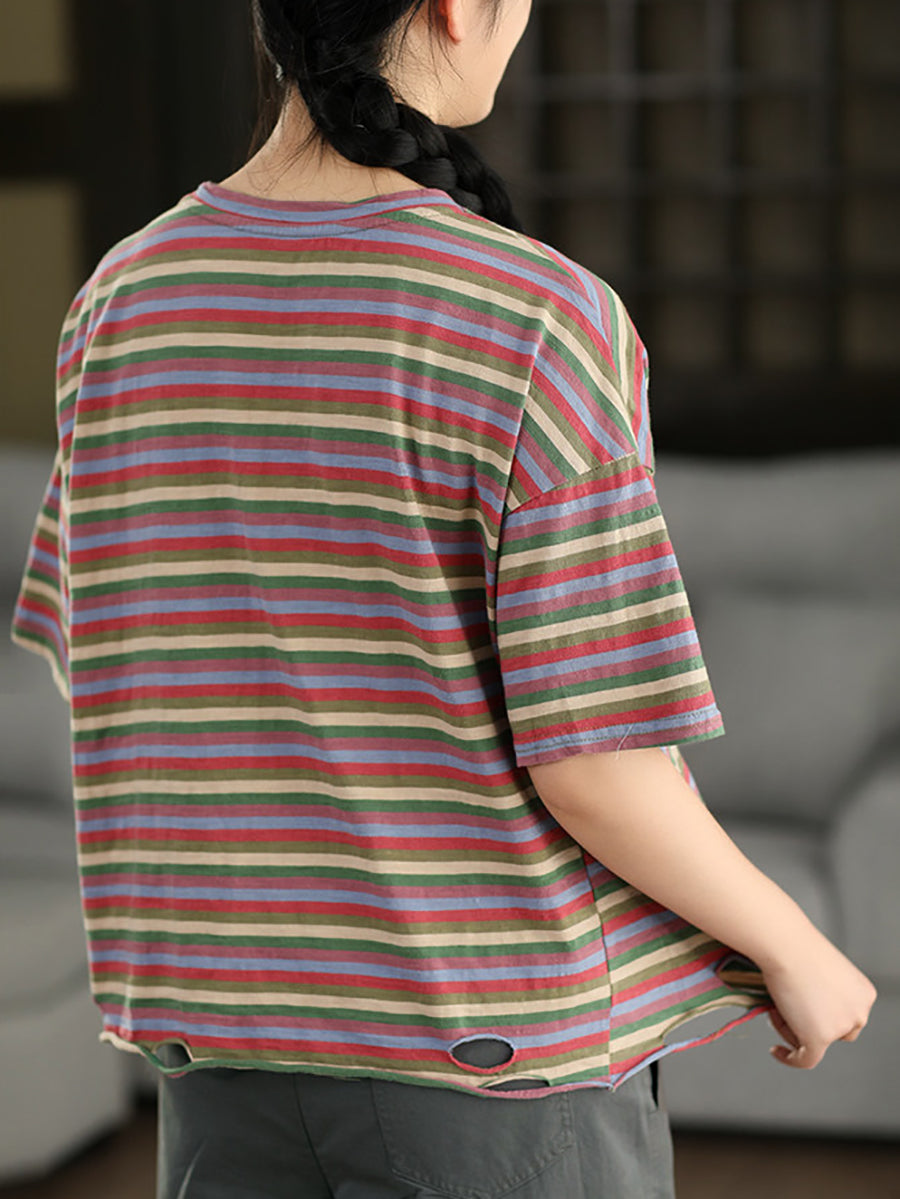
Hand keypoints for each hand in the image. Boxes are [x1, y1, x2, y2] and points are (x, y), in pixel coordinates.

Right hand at [761, 932, 876, 1069]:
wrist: (786, 944)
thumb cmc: (796, 945)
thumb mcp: (821, 969)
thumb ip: (825, 992)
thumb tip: (806, 1008)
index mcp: (865, 994)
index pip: (849, 1016)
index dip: (823, 1014)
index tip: (802, 1009)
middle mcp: (860, 1012)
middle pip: (837, 1032)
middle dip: (811, 1024)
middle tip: (787, 1008)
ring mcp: (841, 1026)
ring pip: (817, 1043)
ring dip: (793, 1030)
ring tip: (776, 1007)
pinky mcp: (821, 1038)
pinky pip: (806, 1059)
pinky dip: (790, 1058)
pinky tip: (776, 1051)